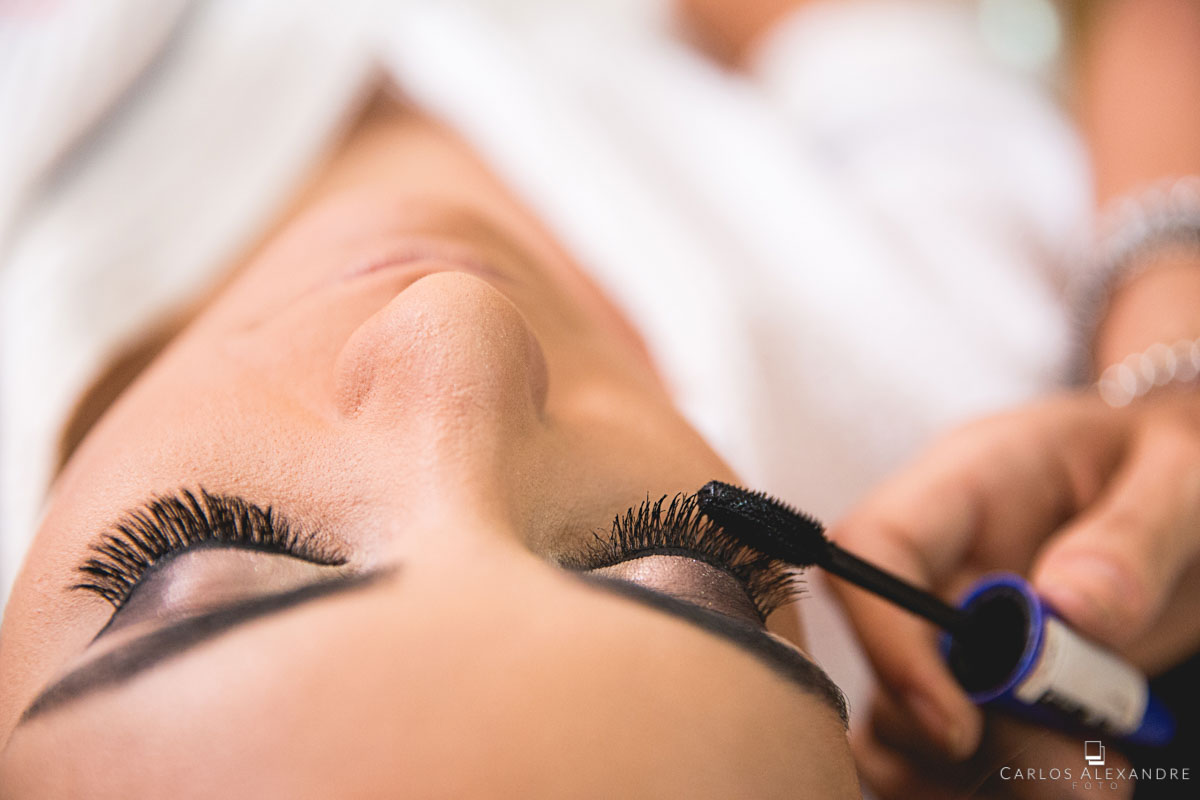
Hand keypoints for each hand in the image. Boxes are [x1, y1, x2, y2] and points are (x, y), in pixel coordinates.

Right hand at [830, 390, 1199, 796]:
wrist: (1174, 482)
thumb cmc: (1173, 457)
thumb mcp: (1183, 474)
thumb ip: (1135, 535)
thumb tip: (1069, 609)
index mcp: (967, 482)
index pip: (873, 547)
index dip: (889, 637)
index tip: (962, 726)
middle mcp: (939, 558)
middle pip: (888, 658)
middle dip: (967, 738)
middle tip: (1080, 778)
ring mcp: (950, 620)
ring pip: (903, 721)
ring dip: (985, 773)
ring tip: (1093, 781)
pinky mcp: (974, 673)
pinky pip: (938, 749)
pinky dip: (981, 782)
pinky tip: (1061, 780)